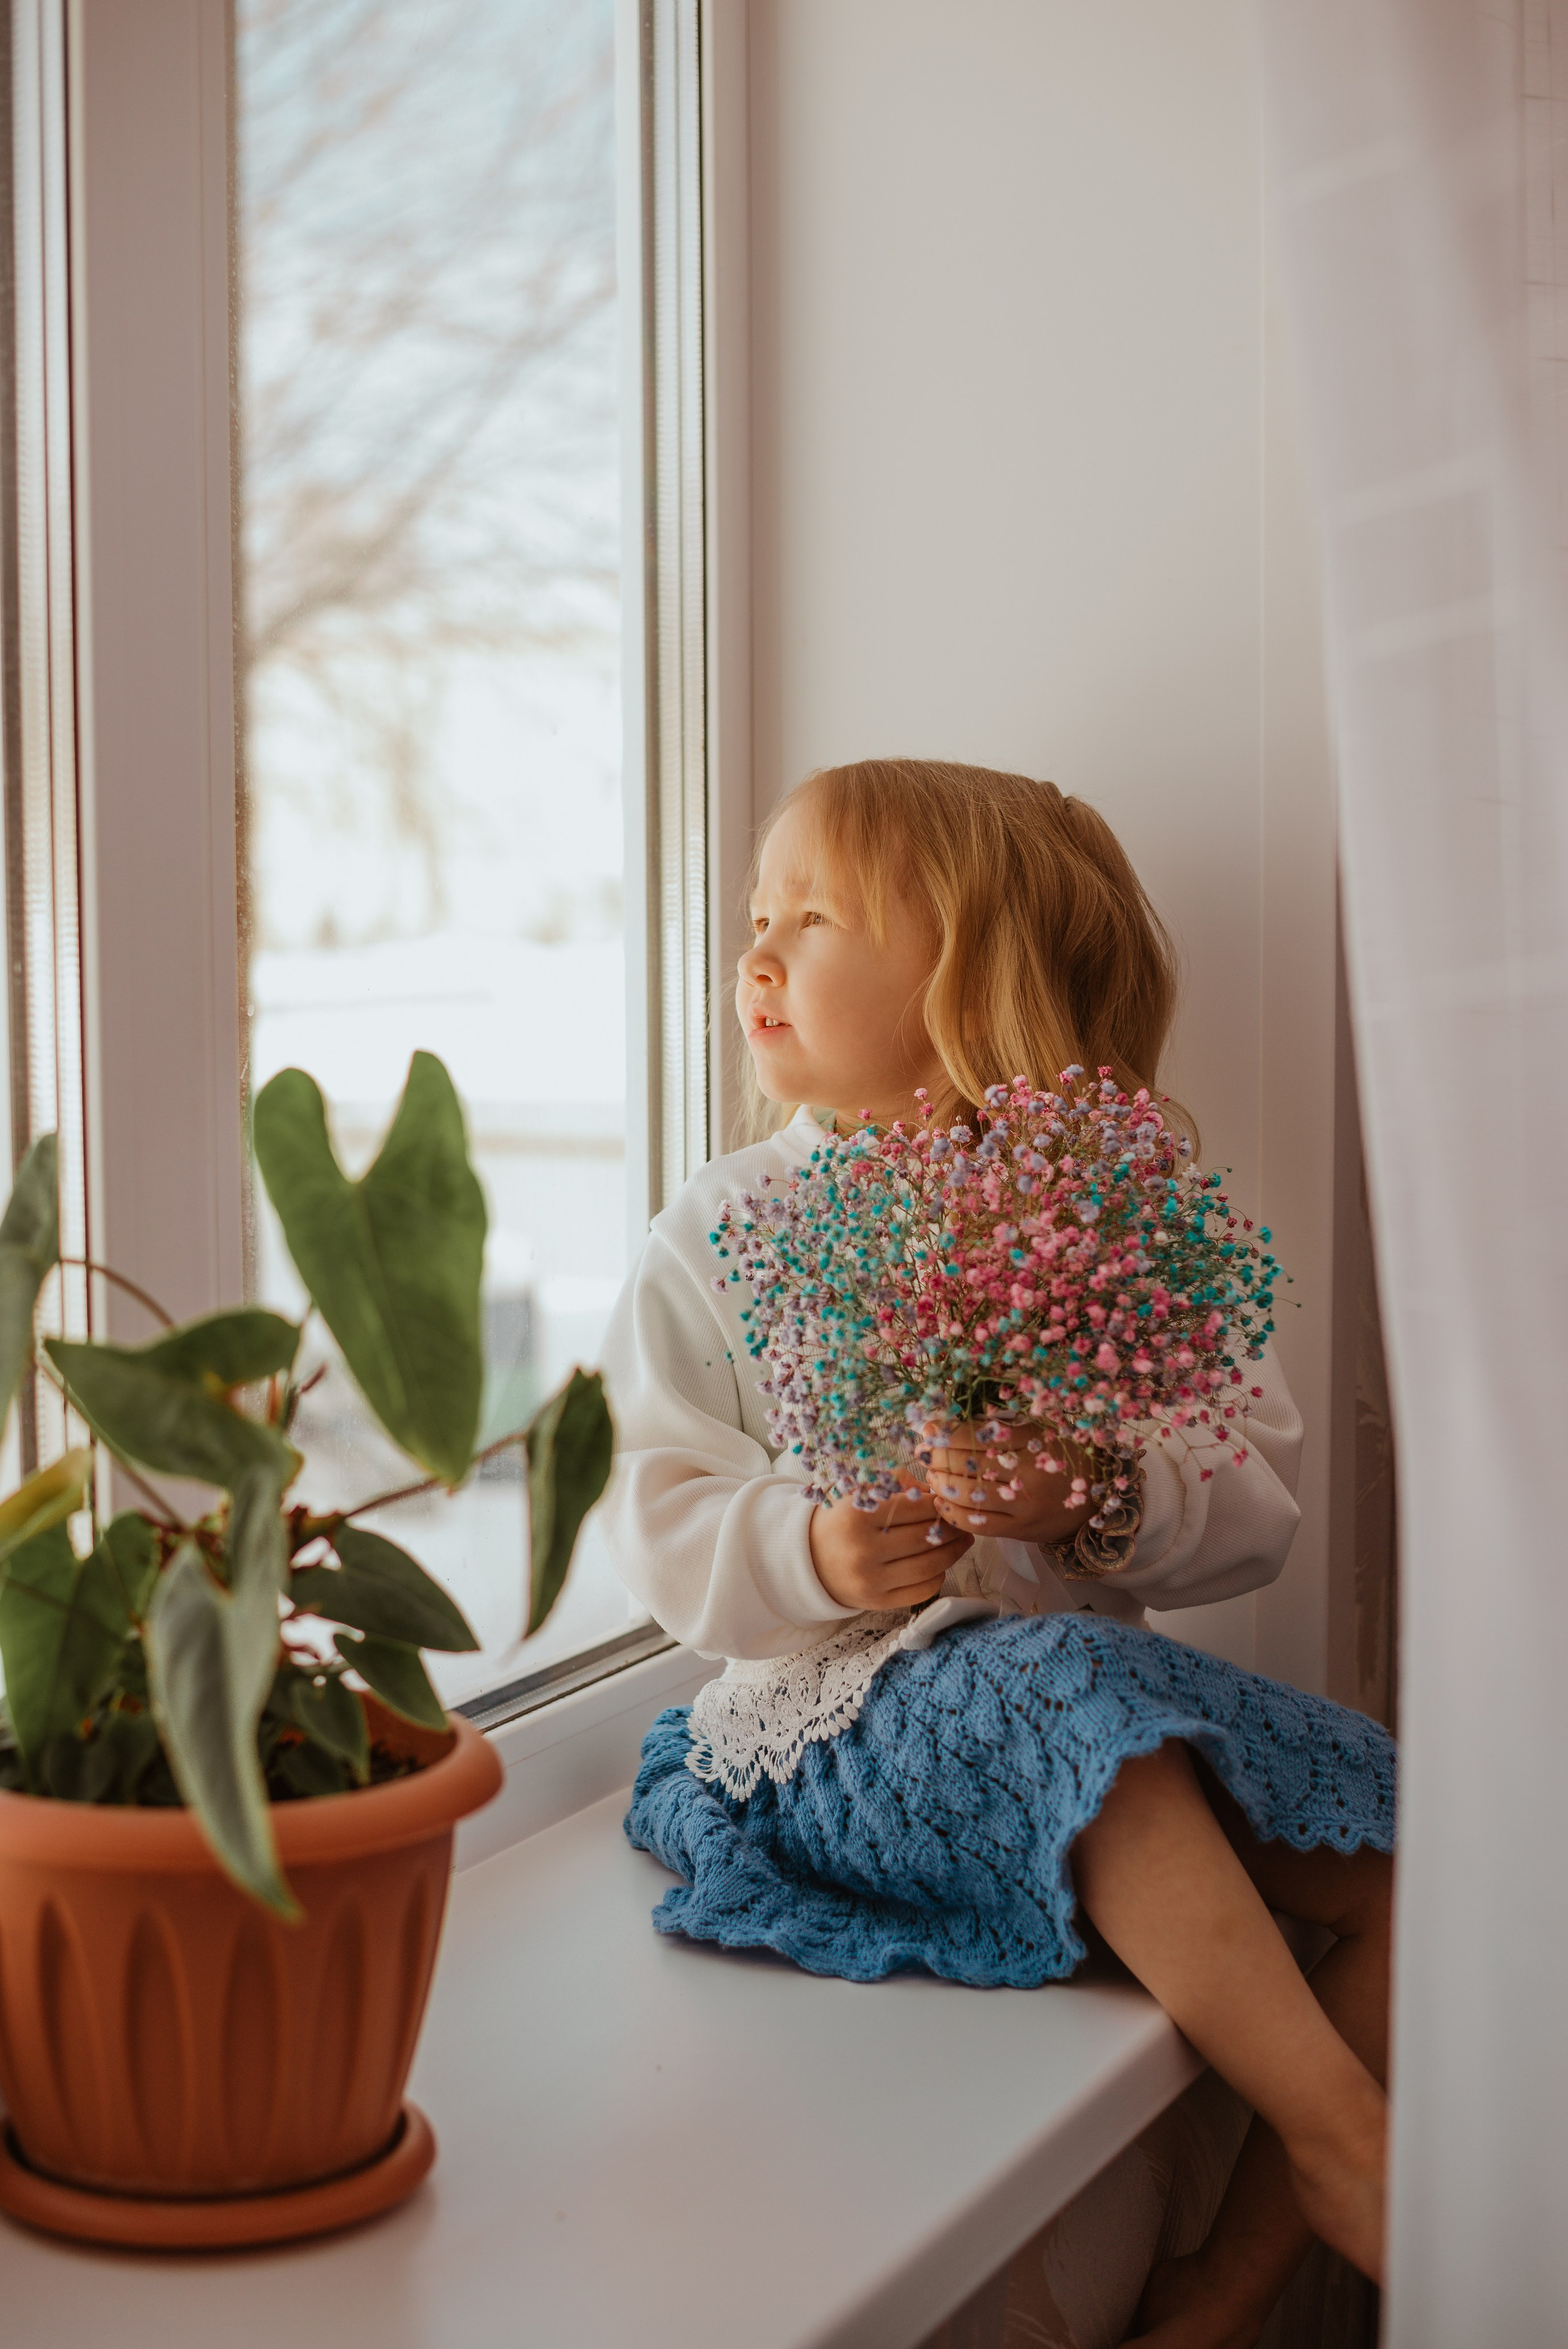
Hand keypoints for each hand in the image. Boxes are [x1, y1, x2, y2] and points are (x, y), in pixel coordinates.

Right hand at [809, 1482, 973, 1610]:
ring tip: (962, 1540)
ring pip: (929, 1565)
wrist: (810, 1562)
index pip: (914, 1507)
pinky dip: (939, 1575)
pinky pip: (922, 1590)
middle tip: (962, 1521)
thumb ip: (895, 1485)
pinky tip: (941, 1563)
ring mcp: (871, 1580)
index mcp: (857, 1517)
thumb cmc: (840, 1523)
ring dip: (953, 1552)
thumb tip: (933, 1492)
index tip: (947, 1501)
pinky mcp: (878, 1602)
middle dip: (951, 1528)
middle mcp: (863, 1550)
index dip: (938, 1503)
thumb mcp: (858, 1495)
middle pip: (925, 1537)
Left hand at [927, 1428, 1092, 1547]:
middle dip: (939, 1458)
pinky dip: (953, 1513)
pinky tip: (942, 1502)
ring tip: (932, 1475)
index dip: (948, 1432)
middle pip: (969, 1466)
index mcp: (1034, 1444)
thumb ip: (1001, 1426)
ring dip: (942, 1485)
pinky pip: (977, 1525)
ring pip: (969, 1497)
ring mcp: (1023, 1507)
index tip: (931, 1428)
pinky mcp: (1018, 1530)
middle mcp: (1029, 1476)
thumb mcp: (1039, 1431)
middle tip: (925, 1452)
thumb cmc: (1063, 1458)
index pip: (979, 1436)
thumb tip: (949, 1423)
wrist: (1094, 1501)